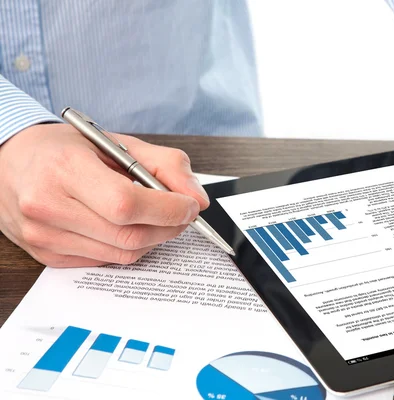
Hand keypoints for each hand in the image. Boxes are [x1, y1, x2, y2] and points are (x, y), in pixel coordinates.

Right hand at [0, 123, 208, 266]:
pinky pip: (104, 261)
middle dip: (169, 228)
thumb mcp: (116, 142)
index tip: (189, 206)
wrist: (9, 162)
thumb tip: (198, 199)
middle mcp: (48, 206)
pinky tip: (125, 227)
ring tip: (156, 218)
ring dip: (152, 239)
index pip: (126, 204)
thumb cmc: (63, 150)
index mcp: (65, 168)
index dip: (167, 210)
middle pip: (129, 235)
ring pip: (121, 255)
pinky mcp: (46, 255)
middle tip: (182, 214)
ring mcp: (44, 235)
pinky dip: (127, 247)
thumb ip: (166, 165)